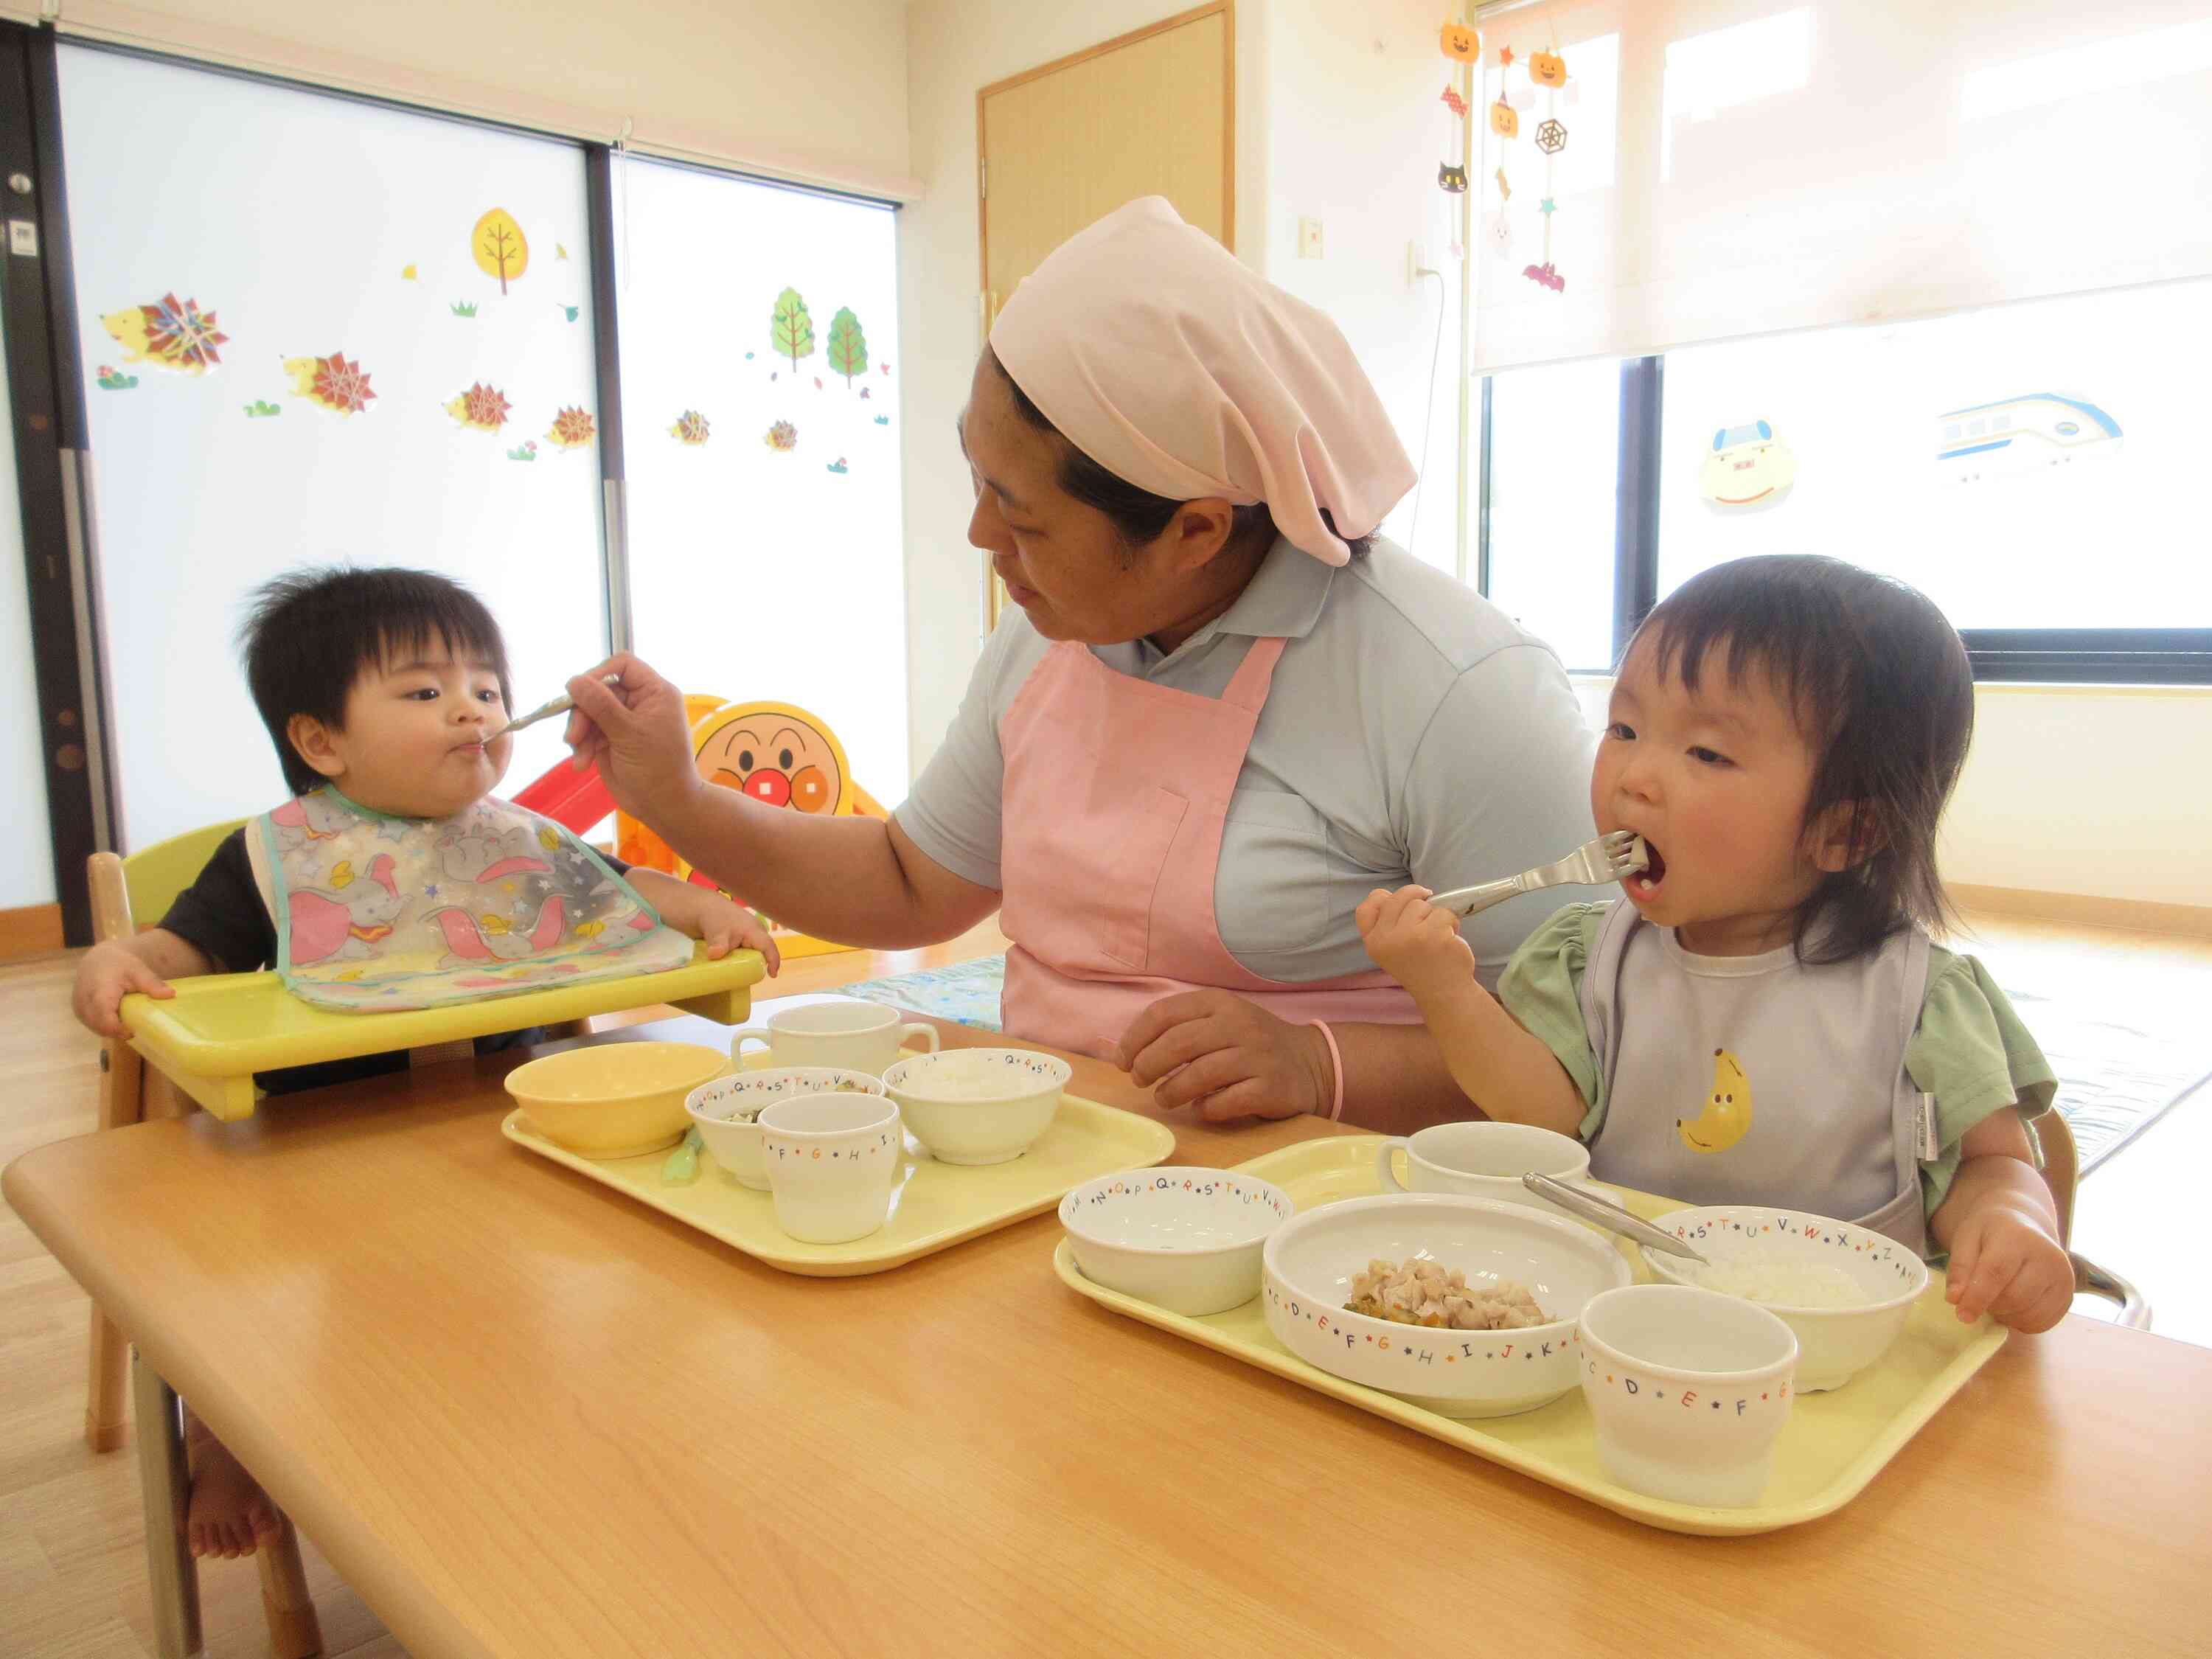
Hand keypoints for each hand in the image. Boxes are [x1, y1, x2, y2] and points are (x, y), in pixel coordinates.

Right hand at [73, 941, 175, 1038]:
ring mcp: (79, 1009)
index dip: (120, 1030)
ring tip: (127, 1018)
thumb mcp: (138, 970)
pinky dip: (105, 1025)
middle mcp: (84, 1003)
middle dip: (118, 1031)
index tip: (135, 1030)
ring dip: (112, 1029)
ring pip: (96, 1029)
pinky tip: (117, 1017)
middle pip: (101, 1028)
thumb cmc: (119, 965)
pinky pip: (93, 1025)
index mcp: (99, 993)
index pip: (105, 1021)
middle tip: (136, 1025)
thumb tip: (170, 994)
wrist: (98, 961)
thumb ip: (152, 983)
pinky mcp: (79, 1013)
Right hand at [562, 653, 705, 825]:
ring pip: (589, 711)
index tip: (579, 692)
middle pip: (599, 689)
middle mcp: (639, 701)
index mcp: (654, 692)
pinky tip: (582, 764)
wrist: (664, 806)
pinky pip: (588, 732)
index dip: (598, 674)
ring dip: (579, 732)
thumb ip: (600, 705)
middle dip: (583, 712)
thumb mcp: (628, 733)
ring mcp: (624, 720)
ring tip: (580, 756)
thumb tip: (573, 680)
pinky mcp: (611, 739)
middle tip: (574, 736)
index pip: (623, 665)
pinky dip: (582, 746)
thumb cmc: (657, 767)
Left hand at [694, 893, 781, 974]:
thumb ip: (718, 944)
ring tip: (740, 972)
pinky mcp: (743, 938)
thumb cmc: (714, 918)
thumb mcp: (716, 932)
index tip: (772, 975)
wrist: (704, 909)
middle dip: (761, 964)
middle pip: (764, 950)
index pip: (768, 946)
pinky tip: (735, 965)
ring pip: (756, 950)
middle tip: (751, 977)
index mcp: (754, 930)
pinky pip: (748, 950)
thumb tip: (714, 954)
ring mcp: (750, 935)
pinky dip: (744, 958)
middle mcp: (756, 932)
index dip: (773, 961)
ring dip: (751, 961)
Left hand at [1117, 989, 1331, 1122]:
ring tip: (1164, 1098)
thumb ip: (1182, 1028)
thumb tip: (1131, 1053)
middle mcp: (1238, 1025)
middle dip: (1148, 1065)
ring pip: (1200, 1074)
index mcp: (1219, 1003)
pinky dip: (1206, 1109)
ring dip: (1172, 1091)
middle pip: (1178, 1043)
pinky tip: (1202, 1109)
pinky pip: (1226, 1102)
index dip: (1135, 1038)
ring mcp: (1257, 1056)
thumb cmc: (1252, 1044)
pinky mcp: (1270, 1088)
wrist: (1311, 1063)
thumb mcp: (1221, 1020)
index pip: (1164, 1014)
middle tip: (1138, 1080)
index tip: (1121, 1060)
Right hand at [1356, 885, 1472, 999]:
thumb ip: (1386, 924)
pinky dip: (1451, 922)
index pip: (1366, 908)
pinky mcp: (1435, 935)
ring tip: (1438, 934)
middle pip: (1399, 897)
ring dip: (1435, 914)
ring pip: (1422, 903)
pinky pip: (1445, 912)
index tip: (1400, 906)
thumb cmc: (1420, 966)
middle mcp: (1387, 939)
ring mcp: (1411, 936)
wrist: (1444, 994)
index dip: (1382, 899)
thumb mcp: (1391, 950)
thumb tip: (1397, 893)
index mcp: (1373, 942)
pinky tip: (1450, 939)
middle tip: (1427, 911)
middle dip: (1416, 899)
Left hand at [1944, 1200, 2072, 1331]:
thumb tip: (1955, 1299)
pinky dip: (2022, 1322)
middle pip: (2014, 1298)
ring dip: (2006, 1315)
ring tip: (1996, 1296)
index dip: (1977, 1298)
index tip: (1961, 1315)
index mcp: (2017, 1237)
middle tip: (1979, 1296)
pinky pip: (2042, 1323)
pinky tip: (2013, 1305)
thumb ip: (1959, 1268)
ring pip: (2029, 1314)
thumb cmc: (1991, 1233)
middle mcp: (2048, 1256)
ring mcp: (2064, 1277)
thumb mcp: (1966, 1239)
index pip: (1996, 1272)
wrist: (2024, 1226)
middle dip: (1991, 1305)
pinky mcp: (2068, 1295)